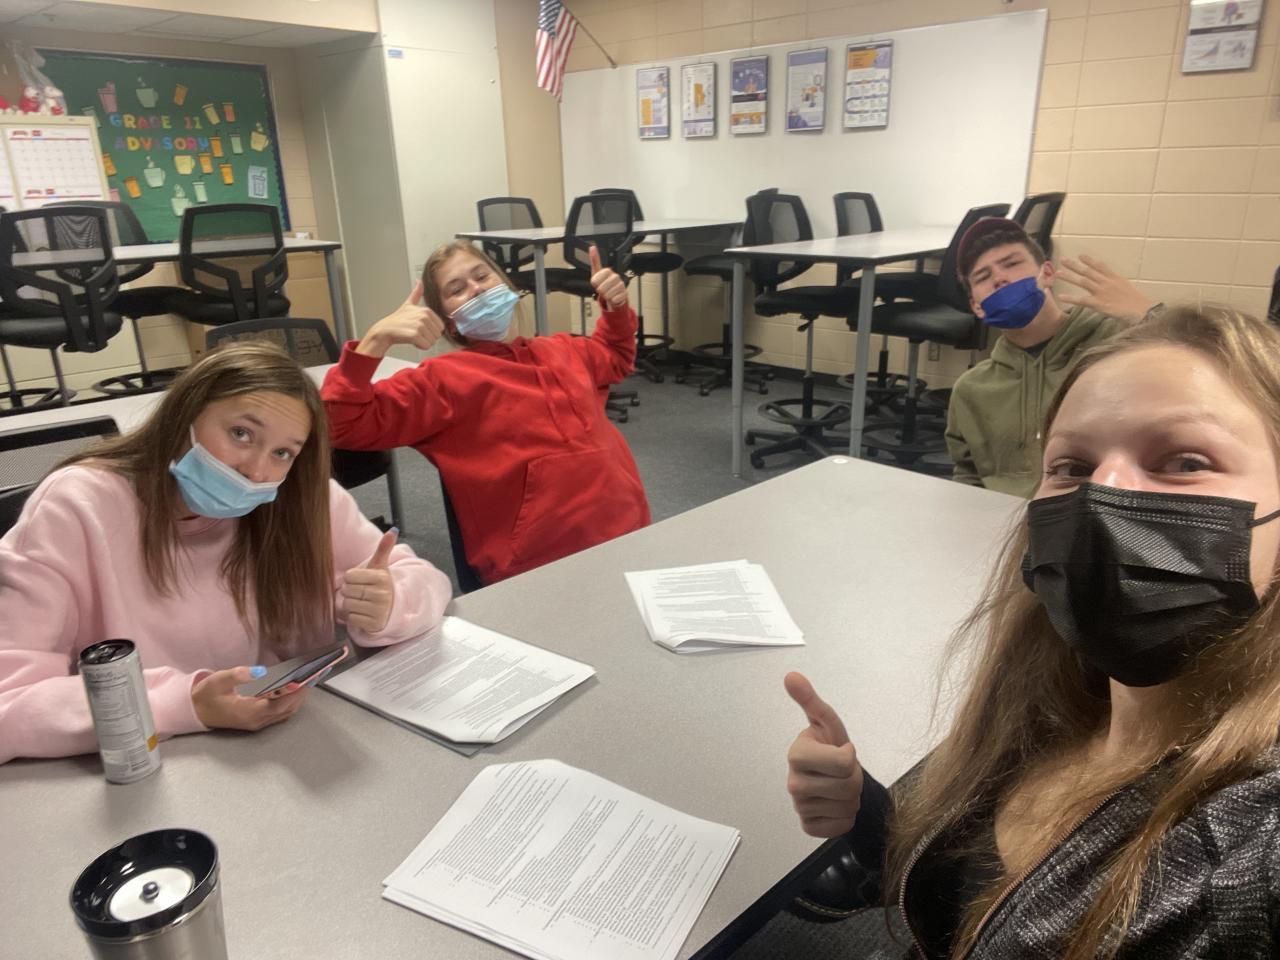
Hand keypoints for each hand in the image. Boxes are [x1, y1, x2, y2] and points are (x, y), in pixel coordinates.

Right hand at [192, 667, 307, 730]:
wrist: (195, 711)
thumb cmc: (206, 695)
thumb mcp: (219, 680)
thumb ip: (240, 675)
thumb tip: (261, 671)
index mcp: (247, 711)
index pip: (278, 704)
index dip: (294, 693)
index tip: (306, 681)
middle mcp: (255, 721)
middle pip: (286, 709)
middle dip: (301, 694)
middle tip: (313, 676)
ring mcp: (256, 724)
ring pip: (284, 713)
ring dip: (297, 699)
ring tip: (307, 681)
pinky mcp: (256, 722)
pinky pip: (279, 714)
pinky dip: (289, 703)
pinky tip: (294, 691)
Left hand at [342, 527, 396, 633]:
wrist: (393, 608)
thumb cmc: (381, 586)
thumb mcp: (381, 568)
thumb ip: (384, 548)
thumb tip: (393, 530)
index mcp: (382, 578)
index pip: (350, 576)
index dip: (352, 579)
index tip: (362, 581)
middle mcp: (382, 594)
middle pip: (347, 591)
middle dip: (351, 592)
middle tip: (362, 593)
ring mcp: (379, 610)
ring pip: (348, 605)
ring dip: (351, 605)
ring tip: (362, 603)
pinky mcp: (374, 624)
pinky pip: (352, 618)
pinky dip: (355, 617)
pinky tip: (364, 613)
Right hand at [356, 281, 444, 355]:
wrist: (384, 330)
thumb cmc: (397, 320)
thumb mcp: (408, 304)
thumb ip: (416, 293)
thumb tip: (419, 281)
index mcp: (426, 310)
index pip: (440, 328)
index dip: (431, 331)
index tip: (420, 328)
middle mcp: (424, 317)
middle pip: (437, 335)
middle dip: (428, 337)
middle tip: (416, 333)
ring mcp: (419, 325)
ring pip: (432, 342)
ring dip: (423, 342)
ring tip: (413, 336)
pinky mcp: (414, 335)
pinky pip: (426, 346)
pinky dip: (420, 346)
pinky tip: (412, 341)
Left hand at [589, 244, 627, 308]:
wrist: (614, 292)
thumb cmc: (604, 282)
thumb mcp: (596, 272)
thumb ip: (594, 260)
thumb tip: (592, 247)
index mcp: (608, 271)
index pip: (595, 280)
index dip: (594, 283)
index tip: (596, 283)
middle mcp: (616, 276)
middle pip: (601, 289)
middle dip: (600, 291)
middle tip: (603, 289)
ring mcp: (621, 285)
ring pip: (607, 295)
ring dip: (606, 296)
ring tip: (608, 292)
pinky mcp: (624, 293)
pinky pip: (614, 300)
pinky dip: (612, 300)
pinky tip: (614, 296)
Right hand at [785, 672, 862, 836]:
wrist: (829, 776)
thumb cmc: (828, 746)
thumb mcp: (825, 722)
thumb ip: (810, 700)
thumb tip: (791, 675)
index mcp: (797, 754)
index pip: (844, 762)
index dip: (850, 756)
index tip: (840, 750)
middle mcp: (793, 782)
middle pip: (849, 787)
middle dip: (854, 778)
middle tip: (843, 771)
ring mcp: (799, 806)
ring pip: (847, 807)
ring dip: (851, 798)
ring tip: (838, 786)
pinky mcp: (808, 826)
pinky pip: (841, 826)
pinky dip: (845, 817)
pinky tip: (835, 804)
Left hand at [1055, 255, 1156, 322]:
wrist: (1143, 310)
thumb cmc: (1138, 303)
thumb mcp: (1128, 289)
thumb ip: (1117, 285)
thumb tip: (1112, 285)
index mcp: (1115, 278)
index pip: (1100, 266)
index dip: (1089, 261)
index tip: (1080, 255)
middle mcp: (1107, 282)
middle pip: (1088, 271)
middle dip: (1075, 265)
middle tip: (1063, 260)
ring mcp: (1102, 292)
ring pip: (1083, 282)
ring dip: (1069, 277)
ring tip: (1058, 273)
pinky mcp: (1099, 303)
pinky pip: (1082, 300)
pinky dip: (1070, 298)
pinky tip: (1060, 297)